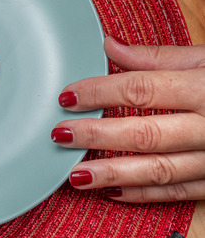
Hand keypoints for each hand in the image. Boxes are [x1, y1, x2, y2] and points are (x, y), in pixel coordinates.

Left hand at [52, 36, 204, 201]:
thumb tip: (109, 44)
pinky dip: (143, 193)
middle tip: (59, 134)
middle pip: (145, 133)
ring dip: (113, 173)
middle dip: (96, 135)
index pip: (142, 89)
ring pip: (159, 170)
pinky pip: (179, 192)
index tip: (66, 95)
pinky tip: (112, 191)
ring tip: (76, 174)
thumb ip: (157, 55)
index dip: (99, 92)